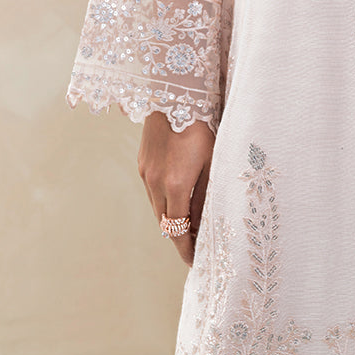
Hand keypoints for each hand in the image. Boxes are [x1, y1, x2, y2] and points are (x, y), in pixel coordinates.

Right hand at [137, 111, 214, 266]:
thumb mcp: (212, 160)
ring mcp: (146, 173)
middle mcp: (155, 183)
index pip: (178, 229)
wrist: (175, 94)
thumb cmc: (202, 125)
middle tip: (193, 247)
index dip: (185, 248)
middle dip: (178, 237)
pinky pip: (151, 191)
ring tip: (187, 225)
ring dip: (170, 219)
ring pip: (157, 207)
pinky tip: (176, 198)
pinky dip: (163, 201)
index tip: (194, 261)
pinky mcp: (142, 162)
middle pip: (166, 222)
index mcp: (175, 185)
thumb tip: (203, 222)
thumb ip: (206, 193)